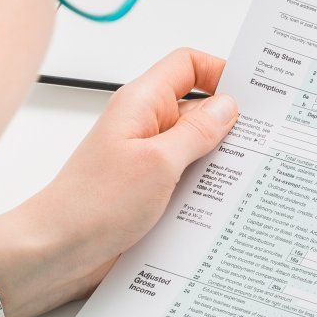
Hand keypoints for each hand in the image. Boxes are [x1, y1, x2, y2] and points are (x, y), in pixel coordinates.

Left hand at [0, 49, 237, 315]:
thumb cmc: (91, 205)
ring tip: (241, 176)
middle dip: (229, 123)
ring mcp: (146, 159)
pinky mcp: (148, 189)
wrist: (56, 252)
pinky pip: (187, 177)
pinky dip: (205, 186)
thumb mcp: (158, 163)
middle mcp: (144, 126)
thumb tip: (227, 107)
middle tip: (260, 140)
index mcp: (142, 104)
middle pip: (198, 106)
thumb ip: (197, 132)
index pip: (188, 65)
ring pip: (196, 146)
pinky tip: (219, 202)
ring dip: (218, 160)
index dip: (221, 72)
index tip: (252, 95)